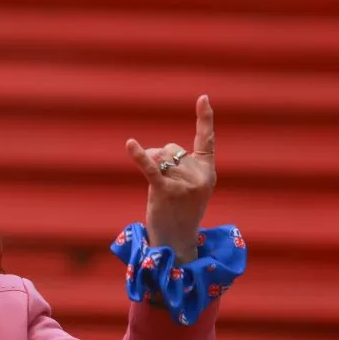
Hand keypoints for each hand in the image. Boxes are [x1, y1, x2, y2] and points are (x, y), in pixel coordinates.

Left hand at [126, 95, 215, 264]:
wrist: (177, 241)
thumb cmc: (180, 211)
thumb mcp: (188, 186)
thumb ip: (177, 164)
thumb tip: (153, 152)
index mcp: (208, 171)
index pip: (207, 139)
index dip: (205, 118)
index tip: (203, 98)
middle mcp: (199, 175)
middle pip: (171, 148)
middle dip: (160, 159)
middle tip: (165, 186)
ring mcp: (184, 184)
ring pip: (159, 157)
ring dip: (150, 165)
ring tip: (159, 191)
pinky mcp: (166, 191)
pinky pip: (150, 168)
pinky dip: (138, 156)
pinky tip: (130, 144)